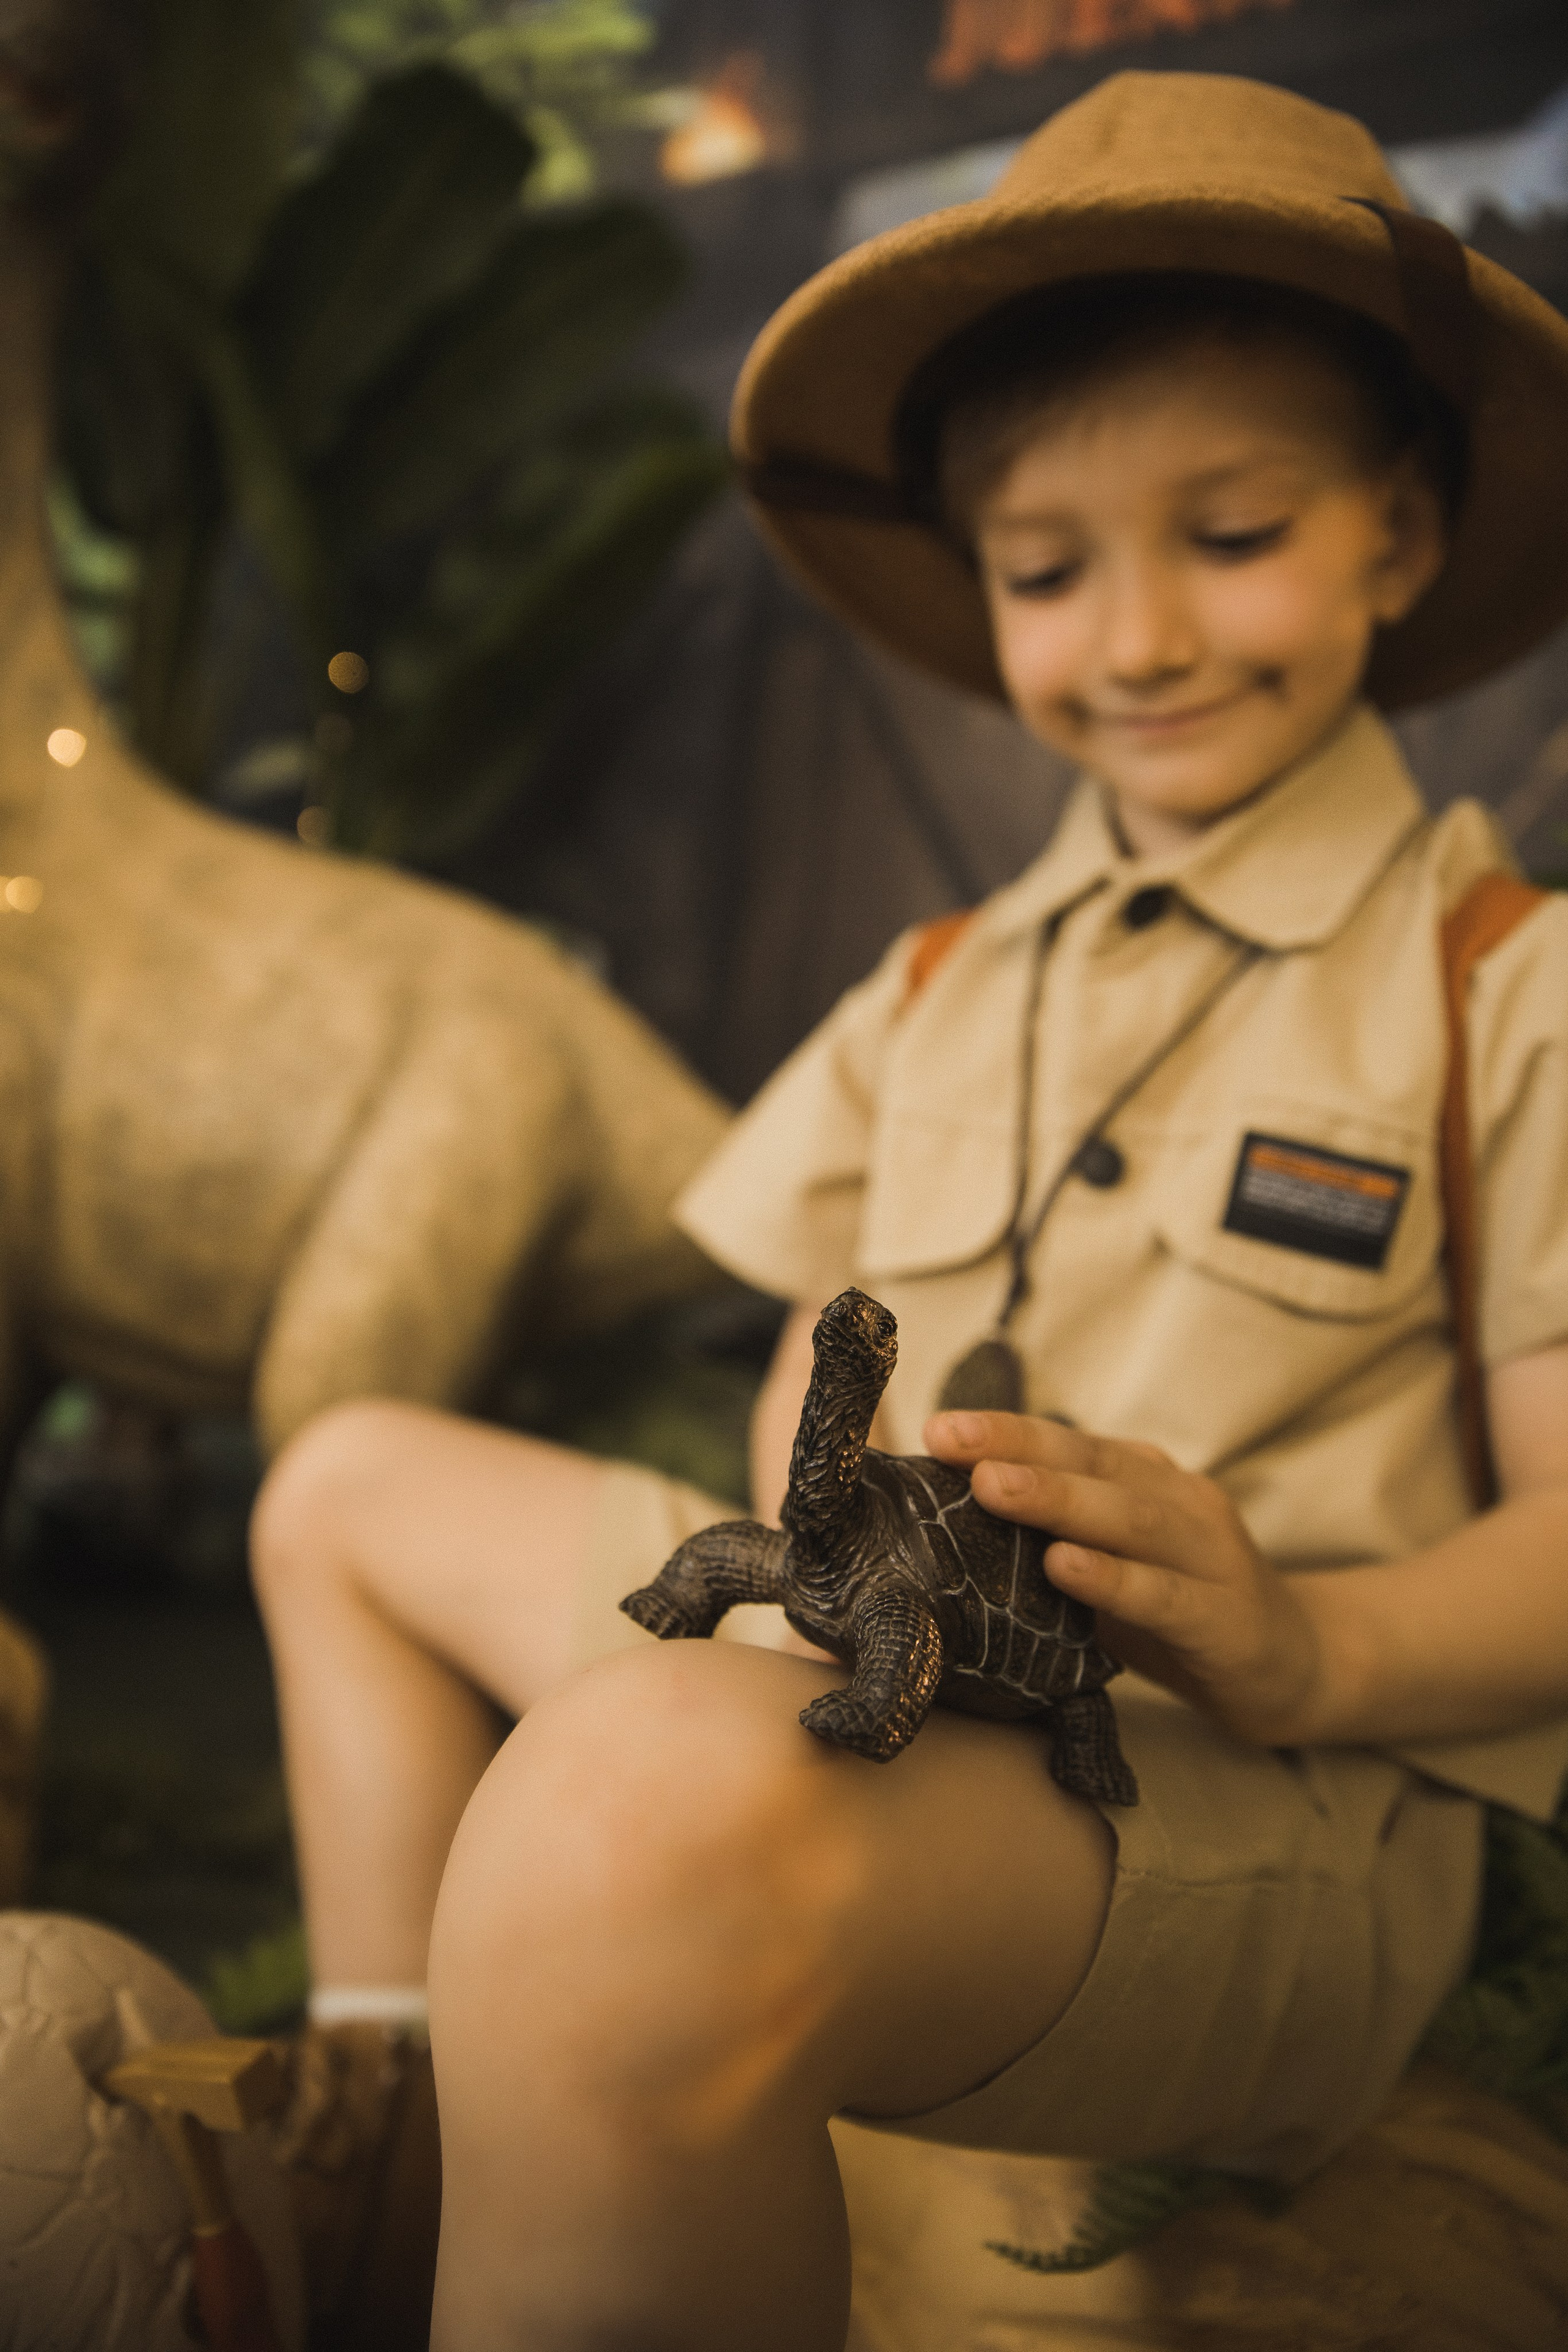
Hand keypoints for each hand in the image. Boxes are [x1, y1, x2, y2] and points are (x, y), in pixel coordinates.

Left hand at [924, 1410, 1326, 1746]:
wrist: (1292, 1666)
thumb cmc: (1179, 1608)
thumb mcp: (1117, 1562)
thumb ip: (1056, 1539)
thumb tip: (947, 1528)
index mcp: (1149, 1479)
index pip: (1071, 1444)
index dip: (1006, 1431)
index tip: (937, 1427)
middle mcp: (1182, 1501)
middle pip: (1095, 1466)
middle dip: (1019, 1450)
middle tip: (952, 1443)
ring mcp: (1211, 1556)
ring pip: (1130, 1520)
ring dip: (1059, 1501)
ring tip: (993, 1488)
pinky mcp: (1226, 1619)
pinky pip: (1164, 1596)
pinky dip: (1114, 1580)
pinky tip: (1067, 1567)